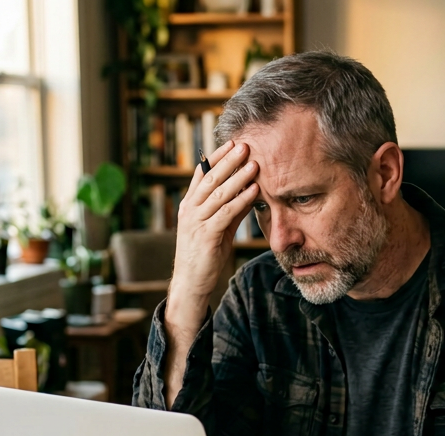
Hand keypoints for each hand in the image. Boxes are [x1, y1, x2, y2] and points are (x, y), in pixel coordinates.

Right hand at [171, 140, 259, 306]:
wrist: (191, 283)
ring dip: (238, 177)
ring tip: (255, 164)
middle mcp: (189, 210)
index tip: (232, 143)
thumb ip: (230, 209)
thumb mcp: (217, 228)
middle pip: (210, 178)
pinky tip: (254, 191)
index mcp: (189, 205)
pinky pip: (225, 213)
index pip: (202, 174)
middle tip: (245, 145)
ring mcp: (195, 222)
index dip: (217, 157)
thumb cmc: (205, 255)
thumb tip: (249, 191)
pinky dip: (240, 200)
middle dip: (228, 161)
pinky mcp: (205, 235)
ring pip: (218, 193)